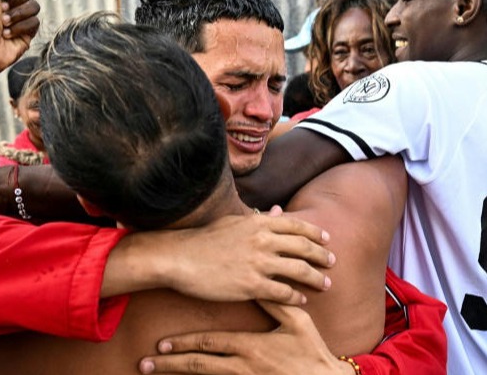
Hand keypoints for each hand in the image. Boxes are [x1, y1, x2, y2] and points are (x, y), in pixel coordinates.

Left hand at [0, 0, 39, 74]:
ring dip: (17, 15)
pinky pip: (35, 23)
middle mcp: (10, 7)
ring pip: (34, 7)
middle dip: (15, 2)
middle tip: (1, 10)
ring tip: (3, 24)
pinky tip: (7, 35)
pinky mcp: (27, 34)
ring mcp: (19, 20)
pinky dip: (20, 28)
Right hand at [105, 207, 333, 304]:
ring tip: (325, 284)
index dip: (316, 234)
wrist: (179, 258)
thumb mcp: (232, 222)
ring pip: (300, 271)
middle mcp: (263, 240)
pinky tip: (301, 300)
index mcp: (258, 223)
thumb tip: (276, 212)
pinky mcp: (251, 285)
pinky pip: (283, 292)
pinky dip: (296, 297)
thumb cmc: (203, 240)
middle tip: (332, 263)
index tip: (326, 241)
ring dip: (317, 279)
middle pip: (305, 248)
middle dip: (323, 256)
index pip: (297, 226)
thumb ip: (257, 219)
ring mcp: (258, 263)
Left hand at [138, 300, 353, 374]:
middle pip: (198, 366)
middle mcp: (243, 368)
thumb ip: (275, 300)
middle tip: (145, 363)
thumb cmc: (313, 353)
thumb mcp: (297, 323)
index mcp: (251, 348)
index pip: (209, 345)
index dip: (184, 344)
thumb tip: (257, 279)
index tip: (161, 343)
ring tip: (153, 372)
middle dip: (170, 364)